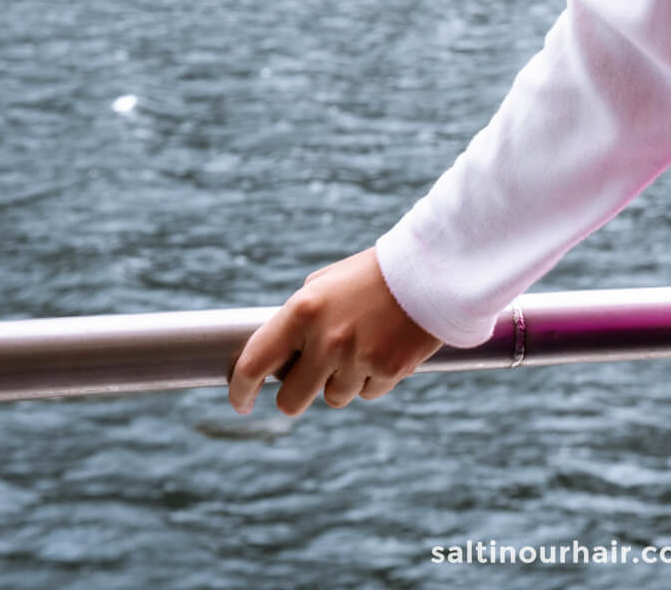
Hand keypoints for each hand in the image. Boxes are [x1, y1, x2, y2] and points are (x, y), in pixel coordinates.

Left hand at [227, 247, 443, 416]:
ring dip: (341, 382)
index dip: (240, 389)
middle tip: (308, 381)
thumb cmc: (373, 274)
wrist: (430, 268)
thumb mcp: (326, 284)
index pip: (255, 362)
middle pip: (291, 400)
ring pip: (333, 398)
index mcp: (303, 311)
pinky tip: (384, 349)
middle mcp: (326, 339)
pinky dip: (371, 379)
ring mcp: (357, 358)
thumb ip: (300, 318)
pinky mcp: (387, 372)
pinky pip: (367, 393)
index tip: (241, 401)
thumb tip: (278, 354)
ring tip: (362, 346)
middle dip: (295, 396)